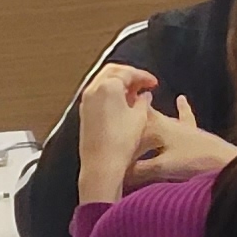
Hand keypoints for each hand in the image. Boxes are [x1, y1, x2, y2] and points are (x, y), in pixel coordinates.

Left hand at [72, 64, 158, 203]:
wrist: (101, 164)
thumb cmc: (119, 143)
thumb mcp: (139, 118)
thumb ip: (143, 101)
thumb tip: (144, 96)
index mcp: (108, 86)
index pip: (128, 72)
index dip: (143, 76)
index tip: (152, 83)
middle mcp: (94, 90)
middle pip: (112, 71)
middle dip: (129, 75)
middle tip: (143, 83)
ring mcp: (86, 101)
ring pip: (103, 81)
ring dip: (118, 83)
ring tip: (133, 94)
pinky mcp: (84, 113)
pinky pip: (97, 94)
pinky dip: (110, 93)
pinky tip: (121, 104)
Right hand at [123, 100, 233, 187]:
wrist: (228, 163)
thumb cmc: (195, 162)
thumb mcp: (161, 168)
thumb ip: (137, 169)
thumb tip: (116, 173)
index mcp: (158, 126)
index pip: (135, 114)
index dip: (122, 110)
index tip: (107, 106)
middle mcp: (169, 123)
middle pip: (146, 116)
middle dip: (132, 113)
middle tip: (118, 107)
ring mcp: (184, 128)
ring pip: (162, 117)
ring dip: (150, 114)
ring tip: (142, 102)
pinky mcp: (196, 134)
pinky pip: (186, 118)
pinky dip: (182, 109)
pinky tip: (182, 99)